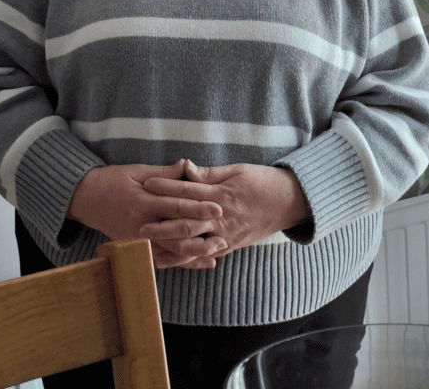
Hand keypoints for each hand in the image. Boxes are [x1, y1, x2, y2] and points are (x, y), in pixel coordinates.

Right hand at [67, 160, 226, 268]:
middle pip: (178, 231)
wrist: (87, 199)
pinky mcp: (137, 249)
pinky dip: (182, 262)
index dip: (199, 207)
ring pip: (172, 251)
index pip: (176, 205)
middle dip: (203, 231)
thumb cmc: (113, 181)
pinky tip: (200, 261)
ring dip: (196, 252)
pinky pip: (163, 259)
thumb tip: (187, 165)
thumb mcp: (137, 171)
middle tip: (225, 230)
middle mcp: (143, 224)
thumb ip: (164, 173)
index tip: (219, 207)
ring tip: (218, 249)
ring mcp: (139, 240)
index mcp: (144, 200)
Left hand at [139, 161, 309, 267]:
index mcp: (221, 194)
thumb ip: (209, 174)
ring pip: (194, 244)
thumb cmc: (262, 181)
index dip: (166, 187)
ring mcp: (226, 234)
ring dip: (171, 246)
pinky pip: (205, 254)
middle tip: (140, 225)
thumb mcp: (236, 170)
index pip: (188, 191)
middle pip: (187, 222)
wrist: (288, 202)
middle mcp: (222, 218)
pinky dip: (188, 259)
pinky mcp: (230, 245)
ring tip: (150, 248)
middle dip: (162, 224)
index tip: (146, 184)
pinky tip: (171, 261)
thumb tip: (185, 167)